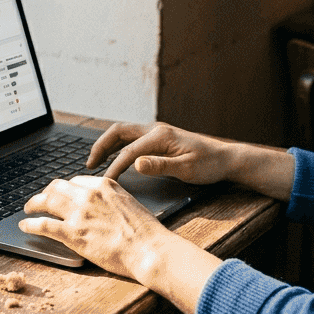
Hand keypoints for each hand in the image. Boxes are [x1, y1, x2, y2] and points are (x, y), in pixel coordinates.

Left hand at [18, 175, 173, 279]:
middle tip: (40, 199)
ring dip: (33, 204)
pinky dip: (31, 224)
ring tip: (28, 209)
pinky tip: (25, 226)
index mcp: (104, 185)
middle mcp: (89, 194)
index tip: (61, 194)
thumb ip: (111, 201)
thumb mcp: (129, 205)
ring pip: (46, 201)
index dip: (65, 188)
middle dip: (46, 192)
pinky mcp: (73, 233)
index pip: (76, 181)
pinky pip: (44, 224)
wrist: (149, 249)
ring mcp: (79, 213)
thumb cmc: (145, 233)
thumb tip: (101, 207)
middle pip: (58, 187)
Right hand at [90, 122, 233, 183]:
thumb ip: (160, 166)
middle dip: (101, 146)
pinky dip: (117, 146)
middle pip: (118, 132)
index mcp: (160, 136)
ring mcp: (156, 132)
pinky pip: (131, 139)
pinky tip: (113, 157)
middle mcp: (155, 129)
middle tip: (89, 164)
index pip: (129, 151)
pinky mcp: (158, 139)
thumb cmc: (209, 164)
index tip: (105, 183)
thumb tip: (136, 164)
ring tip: (95, 161)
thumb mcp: (187, 168)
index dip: (114, 167)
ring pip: (123, 133)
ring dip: (107, 145)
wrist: (225, 158)